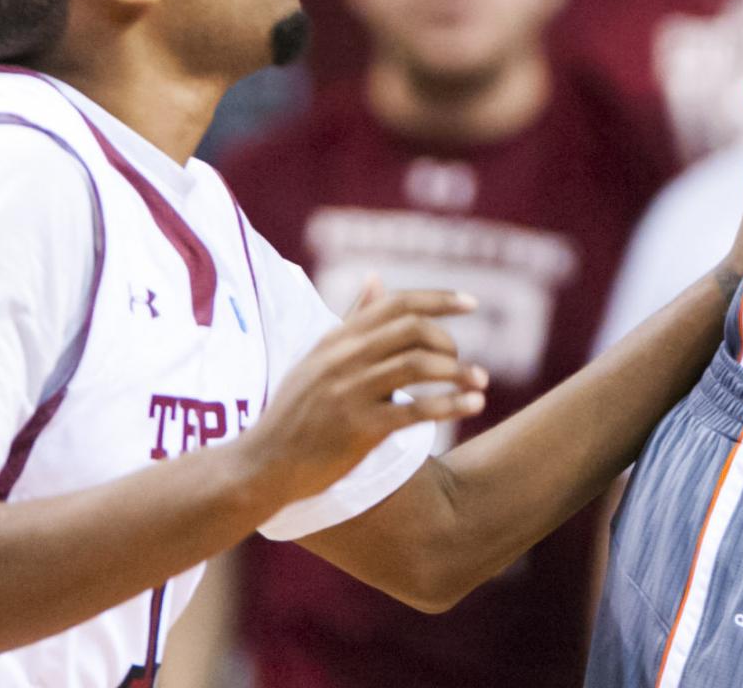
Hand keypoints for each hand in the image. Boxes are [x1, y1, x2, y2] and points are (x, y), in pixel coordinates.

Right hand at [243, 283, 486, 509]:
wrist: (262, 465)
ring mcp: (351, 392)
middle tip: (460, 361)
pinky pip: (415, 410)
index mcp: (338, 338)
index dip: (439, 299)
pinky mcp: (359, 428)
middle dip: (448, 341)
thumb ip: (351, 319)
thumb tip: (377, 278)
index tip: (471, 303)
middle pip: (413, 329)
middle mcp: (345, 358)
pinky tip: (473, 406)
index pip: (396, 303)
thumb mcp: (317, 357)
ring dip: (459, 372)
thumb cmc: (295, 411)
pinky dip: (451, 405)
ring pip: (419, 365)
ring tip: (480, 383)